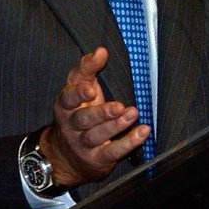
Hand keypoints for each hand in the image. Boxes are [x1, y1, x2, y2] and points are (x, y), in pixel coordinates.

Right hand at [38, 47, 149, 187]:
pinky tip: (142, 132)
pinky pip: (113, 151)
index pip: (68, 98)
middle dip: (101, 113)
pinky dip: (129, 142)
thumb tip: (101, 50)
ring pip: (97, 135)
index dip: (78, 94)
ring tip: (133, 113)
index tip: (90, 89)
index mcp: (66, 106)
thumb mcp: (79, 89)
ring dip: (116, 126)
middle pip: (84, 119)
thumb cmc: (78, 113)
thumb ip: (87, 68)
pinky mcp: (97, 159)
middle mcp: (72, 125)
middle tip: (119, 106)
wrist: (66, 156)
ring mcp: (83, 144)